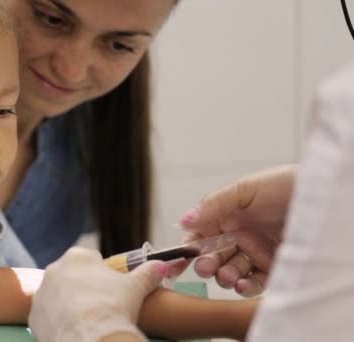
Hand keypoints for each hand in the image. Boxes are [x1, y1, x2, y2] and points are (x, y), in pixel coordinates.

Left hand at [28, 247, 167, 341]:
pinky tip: (74, 331)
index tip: (110, 290)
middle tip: (100, 307)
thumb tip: (161, 265)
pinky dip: (58, 323)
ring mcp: (40, 292)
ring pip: (58, 297)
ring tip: (87, 321)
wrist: (91, 337)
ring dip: (69, 306)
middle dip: (84, 289)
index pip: (90, 260)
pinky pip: (47, 316)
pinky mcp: (33, 315)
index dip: (102, 275)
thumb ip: (148, 273)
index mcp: (77, 256)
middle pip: (71, 277)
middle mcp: (54, 269)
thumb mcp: (136, 287)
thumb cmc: (114, 306)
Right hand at [179, 164, 294, 296]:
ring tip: (227, 276)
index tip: (178, 260)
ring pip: (230, 271)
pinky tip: (242, 285)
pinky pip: (254, 282)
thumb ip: (213, 205)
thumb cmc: (285, 186)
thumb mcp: (244, 189)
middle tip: (205, 268)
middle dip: (205, 264)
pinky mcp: (273, 268)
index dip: (186, 248)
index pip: (199, 236)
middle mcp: (238, 235)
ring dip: (224, 276)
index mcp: (226, 216)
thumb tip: (184, 220)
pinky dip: (245, 287)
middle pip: (212, 256)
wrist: (322, 199)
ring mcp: (255, 252)